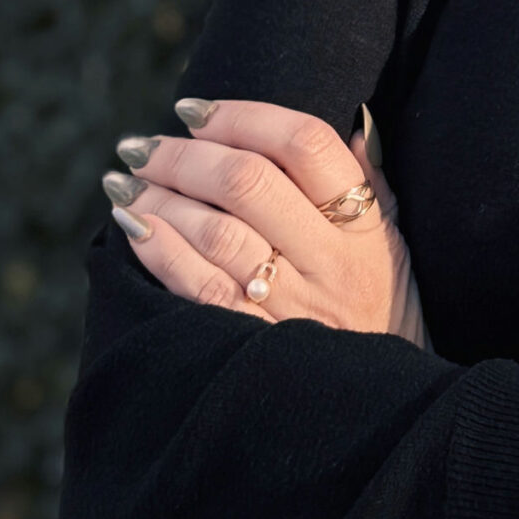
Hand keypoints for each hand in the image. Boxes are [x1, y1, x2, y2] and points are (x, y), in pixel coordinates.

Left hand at [100, 98, 426, 347]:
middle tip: (142, 143)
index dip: (245, 115)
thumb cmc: (382, 309)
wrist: (382, 409)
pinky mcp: (255, 349)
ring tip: (125, 181)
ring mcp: (290, 308)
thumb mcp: (393, 242)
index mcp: (363, 226)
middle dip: (185, 154)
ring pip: (217, 234)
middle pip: (250, 184)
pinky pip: (200, 292)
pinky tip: (133, 227)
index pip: (306, 144)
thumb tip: (351, 117)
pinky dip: (161, 253)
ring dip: (161, 200)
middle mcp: (328, 261)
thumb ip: (370, 180)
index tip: (195, 108)